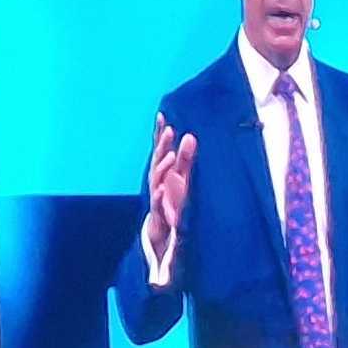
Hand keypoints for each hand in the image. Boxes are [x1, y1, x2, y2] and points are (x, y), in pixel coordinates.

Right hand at [144, 113, 198, 253]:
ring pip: (156, 179)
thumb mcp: (181, 178)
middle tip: (169, 129)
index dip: (160, 133)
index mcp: (164, 171)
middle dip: (163, 145)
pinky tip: (160, 189)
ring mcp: (157, 196)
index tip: (162, 115)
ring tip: (169, 155)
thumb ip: (185, 159)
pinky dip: (158, 196)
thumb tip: (191, 136)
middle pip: (159, 160)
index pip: (161, 149)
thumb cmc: (173, 201)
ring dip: (162, 167)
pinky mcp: (158, 213)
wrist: (164, 233)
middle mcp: (158, 181)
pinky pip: (157, 203)